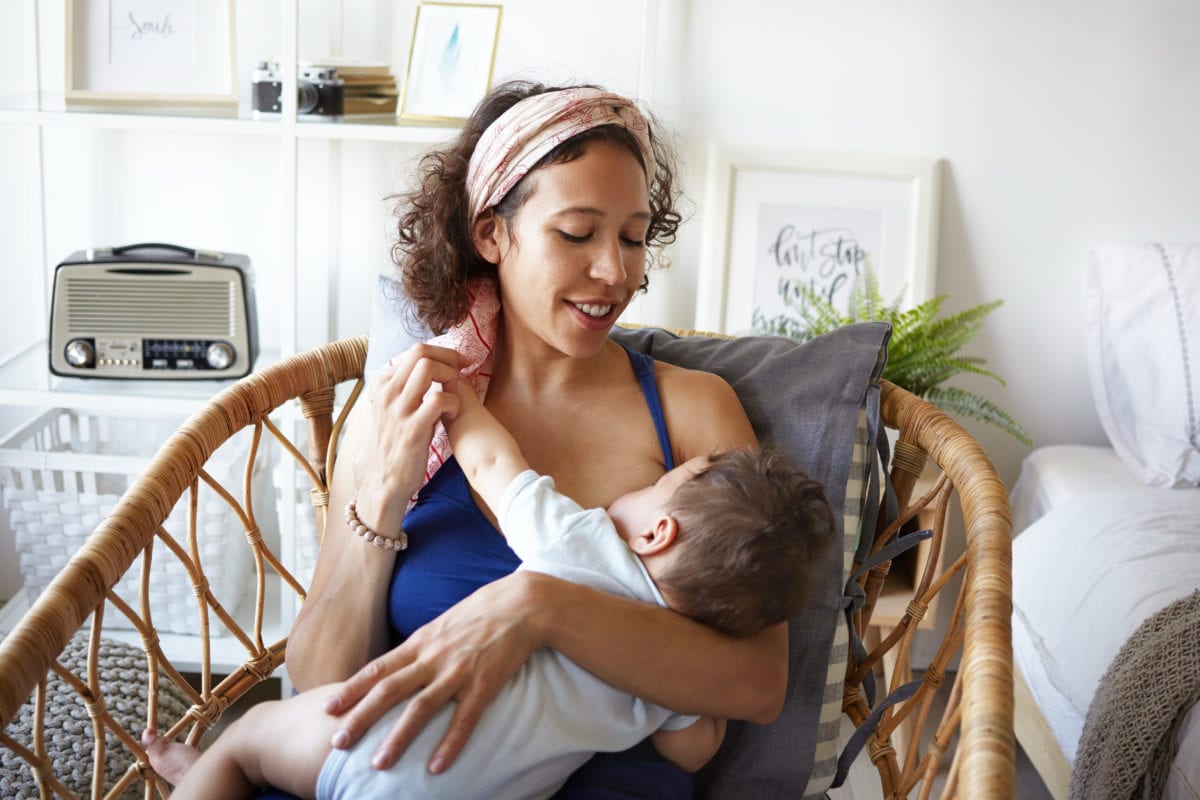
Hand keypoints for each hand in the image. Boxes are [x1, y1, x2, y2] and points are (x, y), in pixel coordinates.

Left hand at [322, 571, 551, 771]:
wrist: (521, 604)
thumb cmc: (482, 613)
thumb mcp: (442, 624)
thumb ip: (421, 647)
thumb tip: (400, 666)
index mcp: (420, 642)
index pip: (377, 668)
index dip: (351, 689)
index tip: (327, 708)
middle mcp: (432, 658)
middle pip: (388, 690)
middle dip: (360, 718)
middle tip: (337, 743)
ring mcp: (457, 672)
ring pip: (420, 709)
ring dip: (397, 739)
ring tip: (378, 764)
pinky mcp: (484, 684)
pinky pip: (463, 719)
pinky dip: (449, 744)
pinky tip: (436, 767)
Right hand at [353, 343, 464, 532]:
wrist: (385, 481)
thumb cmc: (396, 444)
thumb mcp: (394, 410)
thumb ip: (408, 388)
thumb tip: (433, 367)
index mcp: (383, 385)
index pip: (415, 351)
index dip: (443, 353)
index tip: (459, 363)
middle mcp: (387, 393)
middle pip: (421, 352)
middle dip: (449, 357)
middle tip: (464, 371)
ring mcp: (398, 410)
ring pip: (427, 368)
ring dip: (450, 376)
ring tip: (457, 393)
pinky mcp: (413, 429)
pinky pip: (439, 399)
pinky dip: (453, 402)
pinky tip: (455, 414)